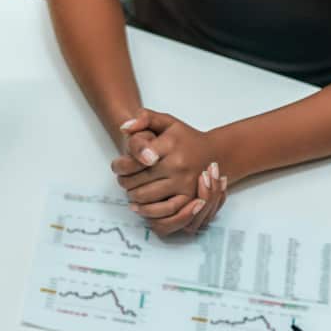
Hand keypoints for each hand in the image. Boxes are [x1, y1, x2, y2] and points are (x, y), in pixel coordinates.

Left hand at [112, 112, 226, 236]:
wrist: (213, 153)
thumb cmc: (184, 138)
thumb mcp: (167, 121)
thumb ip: (144, 118)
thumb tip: (124, 128)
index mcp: (170, 144)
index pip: (136, 158)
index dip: (121, 165)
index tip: (117, 166)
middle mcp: (178, 164)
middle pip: (138, 180)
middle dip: (124, 182)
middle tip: (121, 180)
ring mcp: (185, 183)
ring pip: (147, 197)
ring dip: (132, 196)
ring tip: (129, 191)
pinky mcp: (190, 198)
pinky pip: (165, 212)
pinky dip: (148, 212)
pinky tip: (139, 207)